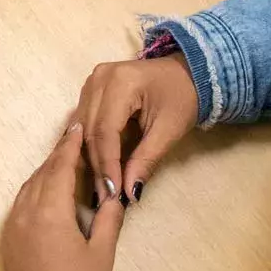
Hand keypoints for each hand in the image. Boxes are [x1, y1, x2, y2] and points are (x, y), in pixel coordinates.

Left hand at [0, 123, 124, 270]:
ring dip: (45, 171)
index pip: (59, 168)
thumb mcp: (102, 251)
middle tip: (72, 137)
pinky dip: (34, 189)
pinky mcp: (8, 238)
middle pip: (42, 173)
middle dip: (57, 154)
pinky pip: (20, 202)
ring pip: (29, 187)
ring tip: (62, 160)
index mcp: (50, 211)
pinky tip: (45, 189)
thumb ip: (110, 218)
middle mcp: (26, 212)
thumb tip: (115, 193)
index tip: (76, 127)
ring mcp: (13, 225)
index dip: (69, 146)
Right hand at [73, 54, 197, 206]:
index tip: (112, 193)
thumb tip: (128, 193)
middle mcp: (99, 78)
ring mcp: (92, 81)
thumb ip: (146, 160)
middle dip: (98, 166)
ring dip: (89, 158)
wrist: (187, 74)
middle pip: (90, 130)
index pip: (105, 131)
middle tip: (105, 196)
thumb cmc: (182, 98)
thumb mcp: (169, 131)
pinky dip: (87, 144)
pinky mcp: (90, 88)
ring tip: (100, 186)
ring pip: (82, 127)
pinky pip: (83, 120)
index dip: (107, 165)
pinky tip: (93, 165)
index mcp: (121, 82)